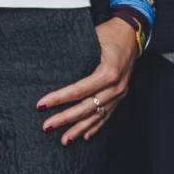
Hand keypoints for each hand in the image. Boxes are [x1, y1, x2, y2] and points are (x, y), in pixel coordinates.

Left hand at [36, 17, 138, 143]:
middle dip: (65, 118)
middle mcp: (116, 86)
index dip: (59, 98)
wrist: (131, 34)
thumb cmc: (109, 33)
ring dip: (80, 128)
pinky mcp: (121, 95)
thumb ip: (75, 54)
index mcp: (108, 71)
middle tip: (47, 126)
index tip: (42, 104)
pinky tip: (85, 136)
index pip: (79, 90)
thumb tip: (49, 64)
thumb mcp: (91, 38)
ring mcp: (120, 93)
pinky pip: (107, 115)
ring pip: (97, 115)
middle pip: (87, 107)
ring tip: (64, 140)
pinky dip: (96, 126)